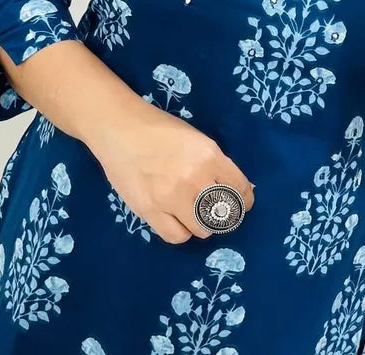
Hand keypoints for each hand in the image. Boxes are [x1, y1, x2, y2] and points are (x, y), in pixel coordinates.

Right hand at [84, 95, 254, 243]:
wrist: (119, 129)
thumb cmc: (159, 128)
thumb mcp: (196, 139)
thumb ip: (216, 163)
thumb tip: (238, 186)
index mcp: (210, 156)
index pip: (239, 189)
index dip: (245, 199)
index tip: (243, 203)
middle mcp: (195, 180)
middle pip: (223, 214)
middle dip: (224, 214)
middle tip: (217, 210)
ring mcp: (171, 198)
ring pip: (202, 229)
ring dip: (202, 223)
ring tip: (194, 213)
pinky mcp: (150, 211)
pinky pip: (176, 236)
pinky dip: (181, 230)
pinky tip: (177, 219)